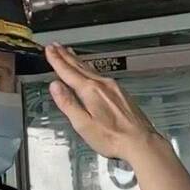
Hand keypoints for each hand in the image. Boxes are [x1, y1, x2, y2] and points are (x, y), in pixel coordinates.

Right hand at [44, 43, 163, 161]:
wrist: (141, 142)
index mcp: (91, 91)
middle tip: (55, 46)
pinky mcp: (121, 94)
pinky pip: (101, 75)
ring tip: (70, 52)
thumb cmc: (113, 138)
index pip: (68, 72)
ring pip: (91, 69)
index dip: (56, 60)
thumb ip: (67, 103)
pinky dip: (91, 68)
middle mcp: (103, 85)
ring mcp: (114, 88)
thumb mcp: (83, 124)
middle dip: (65, 55)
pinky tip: (91, 70)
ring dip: (78, 60)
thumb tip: (54, 86)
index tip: (48, 50)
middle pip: (80, 66)